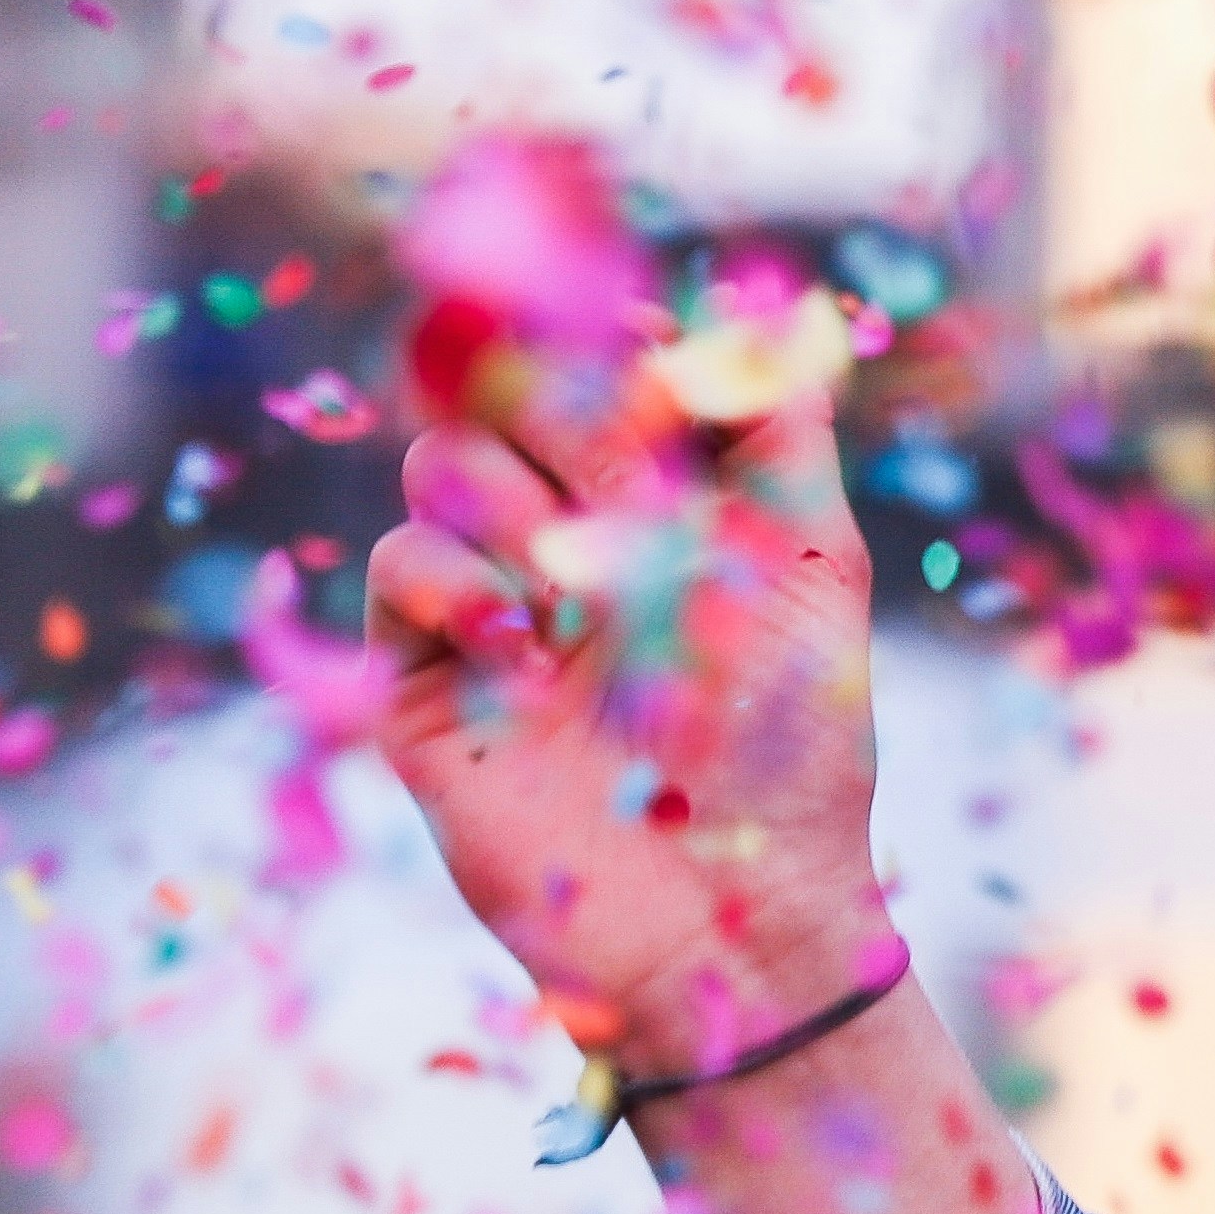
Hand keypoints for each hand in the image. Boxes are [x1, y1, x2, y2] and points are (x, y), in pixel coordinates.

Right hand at [364, 351, 889, 1075]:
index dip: (606, 328)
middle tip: (634, 489)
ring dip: (519, 503)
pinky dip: (459, 584)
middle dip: (572, 410)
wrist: (730, 908)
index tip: (639, 336)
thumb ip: (777, 428)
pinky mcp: (421, 674)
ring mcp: (490, 595)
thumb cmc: (795, 746)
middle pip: (508, 382)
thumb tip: (742, 305)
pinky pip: (397, 560)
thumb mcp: (817, 565)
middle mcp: (569, 530)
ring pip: (441, 457)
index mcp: (665, 495)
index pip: (599, 355)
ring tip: (585, 598)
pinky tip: (526, 655)